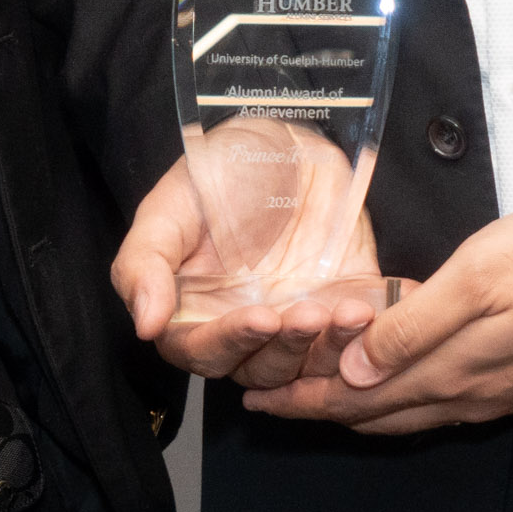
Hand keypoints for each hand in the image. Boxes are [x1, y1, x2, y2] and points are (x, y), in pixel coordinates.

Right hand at [110, 154, 386, 391]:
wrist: (280, 143)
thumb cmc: (215, 174)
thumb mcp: (169, 208)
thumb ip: (145, 265)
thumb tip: (146, 325)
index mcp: (195, 316)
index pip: (205, 352)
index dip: (230, 343)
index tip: (259, 318)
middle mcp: (246, 329)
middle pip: (261, 369)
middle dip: (286, 348)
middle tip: (306, 315)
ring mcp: (295, 320)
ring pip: (310, 364)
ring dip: (328, 347)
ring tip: (345, 313)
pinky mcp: (341, 305)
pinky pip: (355, 337)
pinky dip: (363, 334)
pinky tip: (367, 310)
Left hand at [246, 203, 512, 435]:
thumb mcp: (481, 276)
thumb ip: (414, 327)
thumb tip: (355, 371)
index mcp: (449, 371)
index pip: (357, 399)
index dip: (302, 398)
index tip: (254, 397)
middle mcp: (467, 397)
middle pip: (375, 415)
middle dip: (318, 408)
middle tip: (267, 401)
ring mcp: (496, 395)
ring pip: (407, 415)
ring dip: (357, 409)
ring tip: (317, 396)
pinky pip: (439, 405)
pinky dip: (399, 400)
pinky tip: (393, 385)